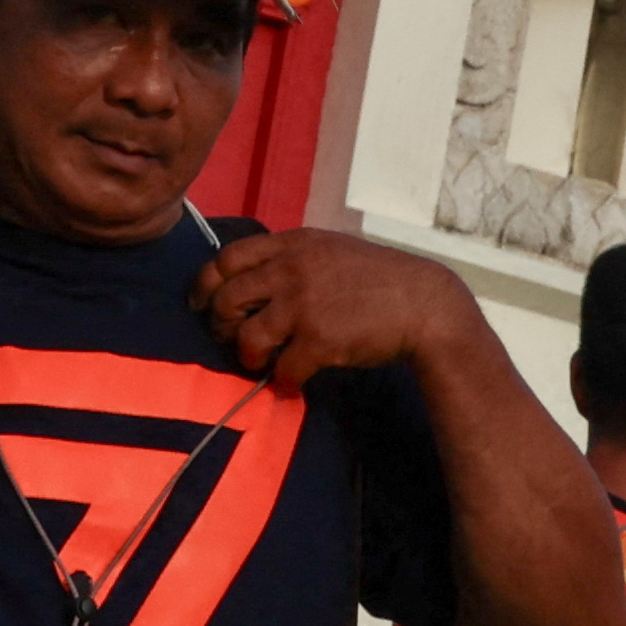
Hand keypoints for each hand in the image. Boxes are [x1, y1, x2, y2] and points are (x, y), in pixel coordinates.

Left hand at [189, 227, 462, 388]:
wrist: (423, 303)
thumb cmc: (378, 277)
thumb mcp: (330, 249)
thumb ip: (293, 258)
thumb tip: (255, 280)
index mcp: (292, 244)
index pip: (227, 258)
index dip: (206, 284)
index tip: (202, 304)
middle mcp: (291, 270)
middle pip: (227, 298)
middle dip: (221, 325)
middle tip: (232, 339)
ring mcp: (304, 305)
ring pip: (247, 337)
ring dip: (249, 356)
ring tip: (262, 362)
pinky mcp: (320, 340)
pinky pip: (283, 369)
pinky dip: (283, 380)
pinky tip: (293, 381)